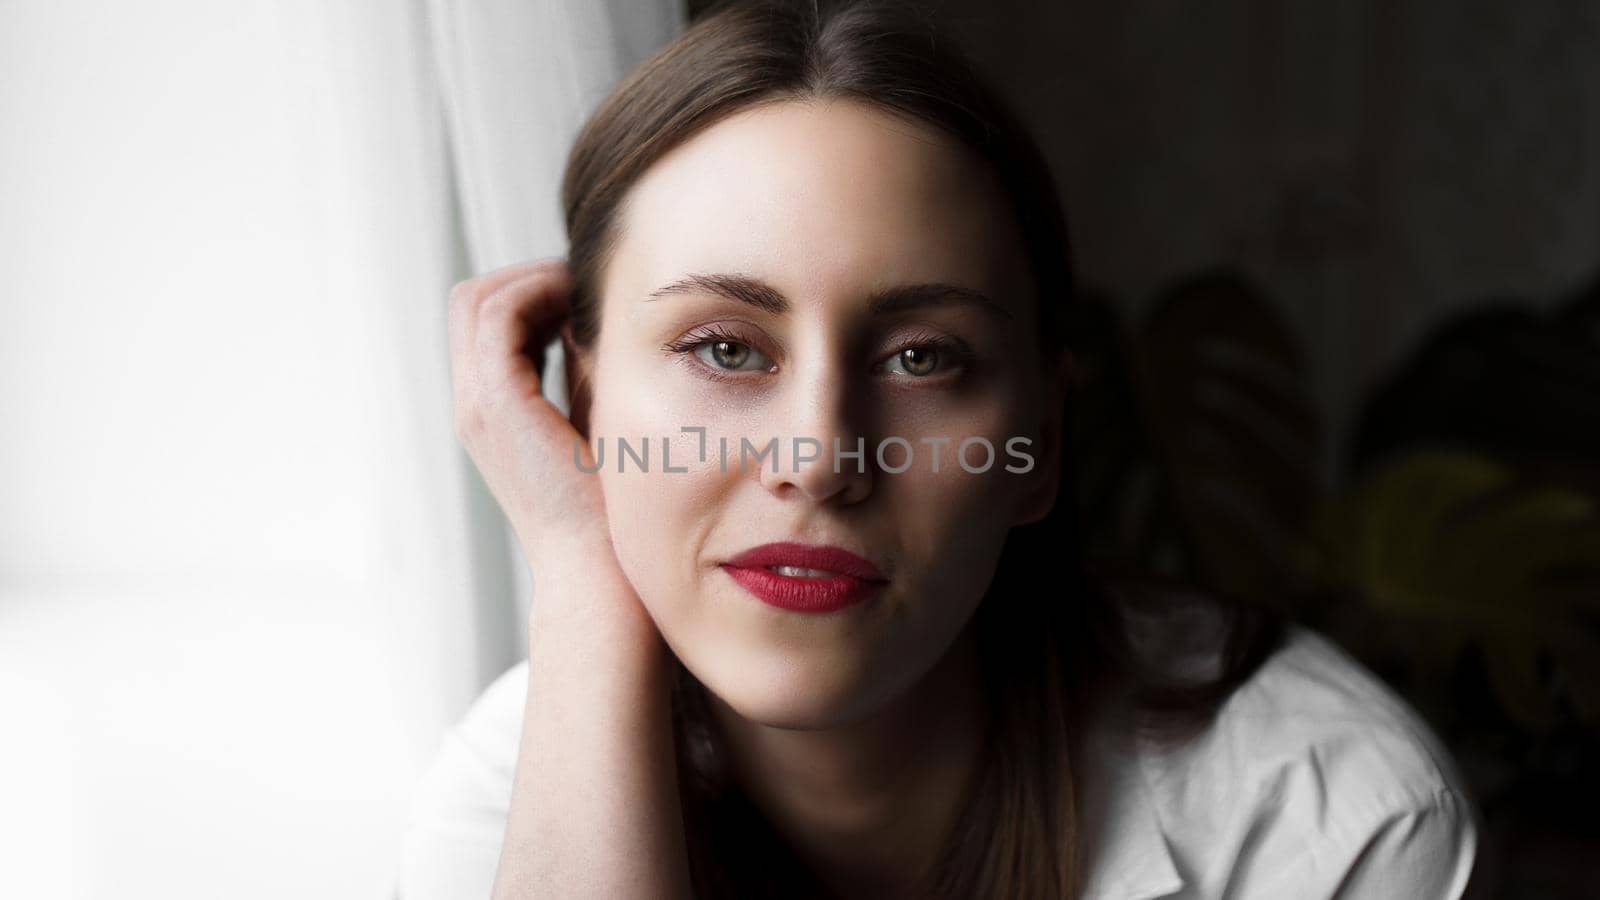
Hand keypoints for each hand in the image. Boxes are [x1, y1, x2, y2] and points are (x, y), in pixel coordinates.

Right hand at [447, 258, 657, 645]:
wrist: (601, 573)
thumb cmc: (613, 511)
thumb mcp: (597, 419)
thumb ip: (584, 369)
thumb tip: (593, 317)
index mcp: (494, 413)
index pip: (487, 319)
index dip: (532, 292)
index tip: (585, 297)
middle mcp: (474, 407)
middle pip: (472, 302)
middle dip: (528, 278)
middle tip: (584, 286)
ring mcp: (478, 406)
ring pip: (477, 300)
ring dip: (534, 280)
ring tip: (585, 293)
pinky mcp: (496, 404)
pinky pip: (498, 316)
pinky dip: (538, 293)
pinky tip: (585, 309)